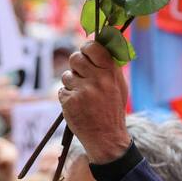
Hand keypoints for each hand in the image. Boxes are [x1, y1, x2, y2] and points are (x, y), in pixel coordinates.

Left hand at [58, 41, 130, 163]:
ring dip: (71, 83)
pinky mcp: (70, 101)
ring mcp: (83, 90)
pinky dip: (67, 97)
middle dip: (76, 65)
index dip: (87, 47)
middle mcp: (97, 79)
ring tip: (83, 95)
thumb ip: (109, 65)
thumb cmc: (113, 108)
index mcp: (110, 72)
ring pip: (66, 75)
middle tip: (81, 74)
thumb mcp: (119, 85)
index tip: (86, 51)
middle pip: (76, 58)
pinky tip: (78, 106)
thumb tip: (97, 43)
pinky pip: (62, 90)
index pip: (93, 47)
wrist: (107, 138)